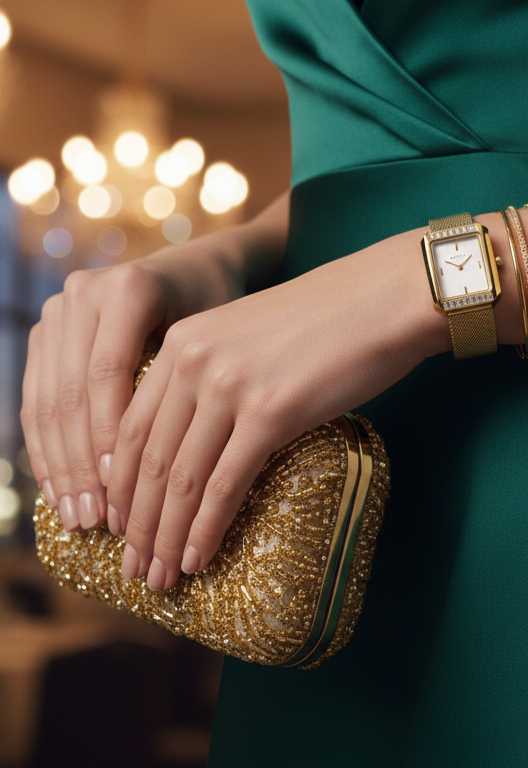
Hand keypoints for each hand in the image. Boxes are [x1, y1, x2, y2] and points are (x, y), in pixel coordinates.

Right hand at [20, 234, 249, 533]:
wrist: (198, 271)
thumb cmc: (222, 312)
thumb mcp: (217, 336)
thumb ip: (194, 382)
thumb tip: (191, 475)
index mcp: (127, 290)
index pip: (107, 373)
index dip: (108, 435)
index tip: (120, 491)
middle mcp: (83, 294)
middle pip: (71, 391)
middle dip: (81, 464)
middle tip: (96, 521)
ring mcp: (58, 313)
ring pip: (47, 401)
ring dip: (60, 466)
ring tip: (79, 518)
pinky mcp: (46, 335)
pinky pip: (36, 398)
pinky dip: (47, 448)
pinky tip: (59, 492)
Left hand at [108, 231, 445, 590]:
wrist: (383, 297)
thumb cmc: (327, 321)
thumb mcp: (251, 338)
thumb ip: (215, 376)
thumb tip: (202, 437)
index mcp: (182, 342)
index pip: (130, 428)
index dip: (121, 486)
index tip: (119, 526)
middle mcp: (193, 361)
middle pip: (148, 460)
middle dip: (136, 524)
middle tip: (134, 568)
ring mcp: (230, 386)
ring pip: (182, 478)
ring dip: (165, 536)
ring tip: (160, 578)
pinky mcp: (271, 411)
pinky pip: (227, 483)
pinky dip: (207, 528)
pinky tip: (198, 559)